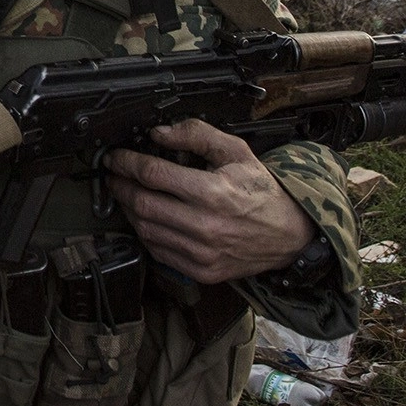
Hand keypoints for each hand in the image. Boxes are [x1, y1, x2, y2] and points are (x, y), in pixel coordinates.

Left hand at [101, 119, 315, 284]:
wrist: (290, 234)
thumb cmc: (262, 192)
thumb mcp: (236, 152)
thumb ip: (197, 136)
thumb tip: (159, 133)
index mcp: (213, 192)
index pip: (153, 174)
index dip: (127, 163)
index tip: (116, 157)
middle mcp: (205, 225)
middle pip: (142, 204)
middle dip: (121, 186)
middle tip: (115, 175)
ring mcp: (202, 253)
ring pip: (145, 229)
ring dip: (129, 210)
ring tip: (128, 194)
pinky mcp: (201, 271)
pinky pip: (158, 252)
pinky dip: (146, 233)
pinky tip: (147, 219)